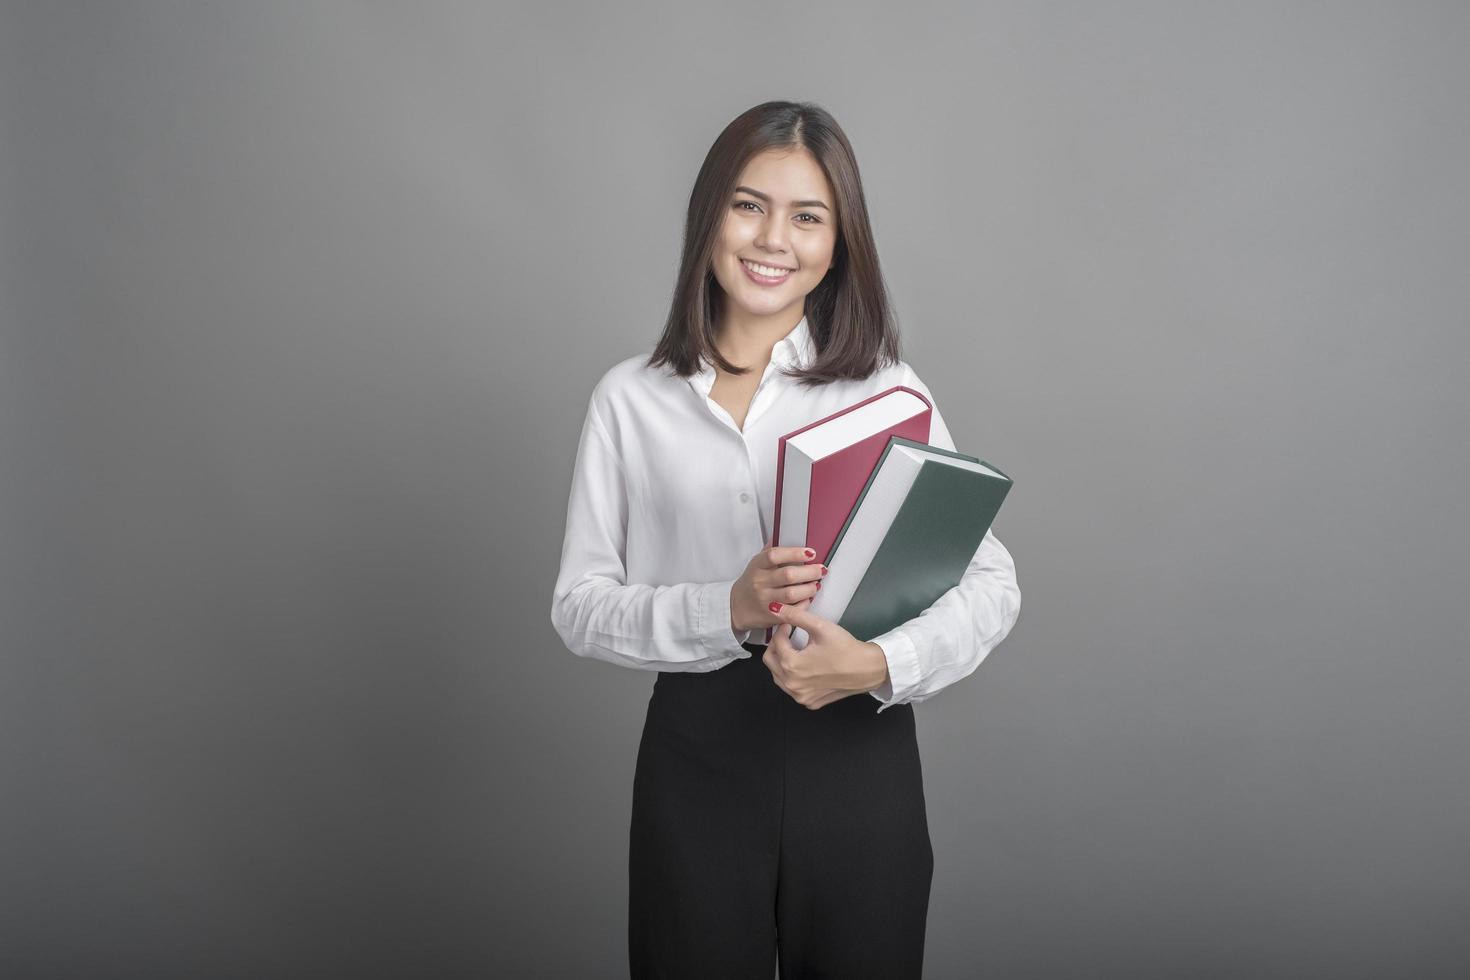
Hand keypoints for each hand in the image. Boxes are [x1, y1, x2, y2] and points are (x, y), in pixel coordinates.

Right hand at [730, 545, 827, 633]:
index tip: (810, 553)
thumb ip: (770, 551)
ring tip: (816, 584)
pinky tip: (809, 600)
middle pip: (788, 575)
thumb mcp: (756, 564)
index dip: (794, 553)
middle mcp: (760, 582)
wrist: (736, 607)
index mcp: (757, 566)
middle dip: (810, 572)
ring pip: (792, 594)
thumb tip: (783, 533)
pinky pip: (793, 611)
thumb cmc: (750, 583)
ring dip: (810, 588)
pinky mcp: (772, 616)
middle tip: (820, 570)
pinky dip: (805, 606)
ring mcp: (766, 600)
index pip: (774, 555)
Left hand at [762, 602, 890, 709]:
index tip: (790, 622)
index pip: (776, 642)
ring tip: (796, 649)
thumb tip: (775, 607)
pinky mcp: (809, 702)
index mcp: (791, 665)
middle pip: (770, 660)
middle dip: (776, 645)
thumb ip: (795, 616)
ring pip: (778, 676)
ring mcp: (800, 696)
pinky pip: (792, 688)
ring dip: (782, 661)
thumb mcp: (820, 626)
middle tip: (788, 635)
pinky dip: (793, 677)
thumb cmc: (846, 648)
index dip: (782, 628)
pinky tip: (805, 667)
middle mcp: (792, 685)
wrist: (868, 670)